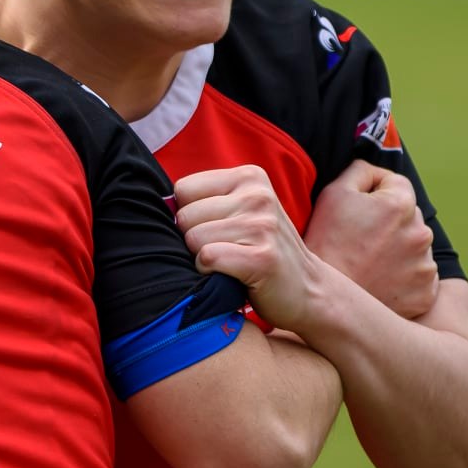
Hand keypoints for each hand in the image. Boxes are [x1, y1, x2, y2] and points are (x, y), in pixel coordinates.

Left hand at [173, 164, 326, 333]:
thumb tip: (157, 205)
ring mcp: (262, 225)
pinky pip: (207, 258)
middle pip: (184, 216)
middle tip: (225, 252)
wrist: (310, 291)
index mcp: (249, 177)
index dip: (188, 216)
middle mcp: (258, 195)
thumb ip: (205, 201)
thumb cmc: (261, 251)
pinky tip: (231, 276)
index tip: (213, 231)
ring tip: (230, 263)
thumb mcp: (241, 212)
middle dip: (193, 240)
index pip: (183, 188)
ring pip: (193, 239)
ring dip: (203, 260)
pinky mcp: (263, 257)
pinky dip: (209, 273)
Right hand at [304, 160, 438, 319]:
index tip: (356, 209)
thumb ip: (360, 171)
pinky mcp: (425, 294)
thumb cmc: (325, 242)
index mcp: (402, 204)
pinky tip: (379, 278)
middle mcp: (422, 233)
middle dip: (389, 220)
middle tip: (359, 237)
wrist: (325, 299)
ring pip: (414, 245)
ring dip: (398, 248)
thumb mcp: (333, 193)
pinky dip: (403, 276)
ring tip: (368, 260)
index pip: (396, 183)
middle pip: (407, 215)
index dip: (373, 192)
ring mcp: (426, 266)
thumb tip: (375, 173)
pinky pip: (418, 276)